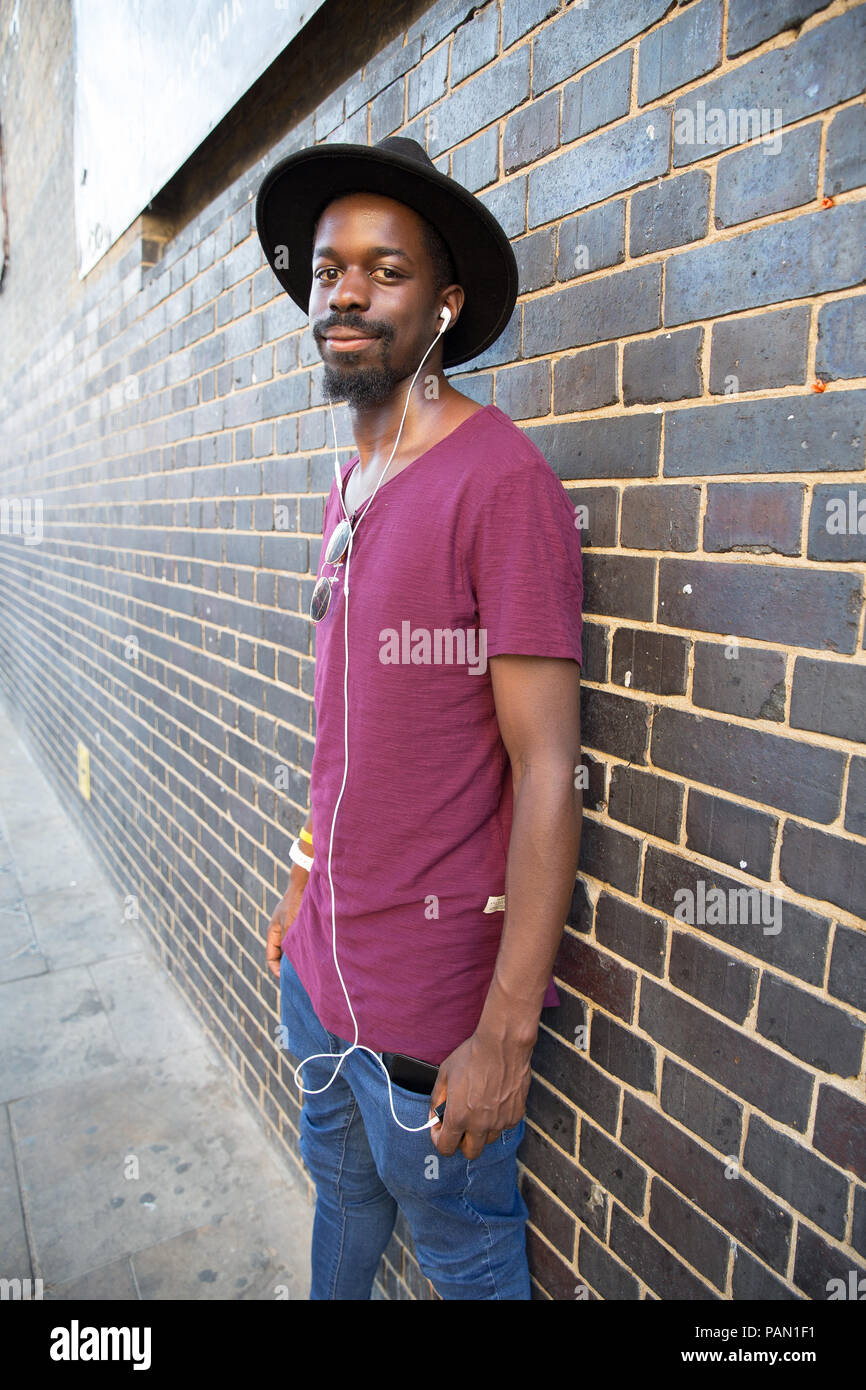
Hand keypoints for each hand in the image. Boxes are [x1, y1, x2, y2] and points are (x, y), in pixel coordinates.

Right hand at [265, 874, 306, 977]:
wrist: (306, 882)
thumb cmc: (296, 902)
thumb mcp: (291, 924)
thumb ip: (289, 942)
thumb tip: (291, 962)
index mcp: (274, 932)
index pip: (271, 958)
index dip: (276, 970)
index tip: (285, 979)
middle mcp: (282, 931)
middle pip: (282, 955)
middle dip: (288, 967)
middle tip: (299, 978)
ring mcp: (291, 927)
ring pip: (293, 949)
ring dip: (299, 958)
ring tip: (310, 968)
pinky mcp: (302, 924)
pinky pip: (302, 942)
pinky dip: (306, 949)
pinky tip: (317, 954)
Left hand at [428, 1029, 532, 1159]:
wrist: (502, 1044)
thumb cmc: (472, 1056)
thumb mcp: (445, 1074)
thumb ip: (437, 1099)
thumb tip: (435, 1115)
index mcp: (458, 1116)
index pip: (446, 1148)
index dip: (439, 1140)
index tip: (440, 1130)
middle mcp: (479, 1124)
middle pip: (470, 1152)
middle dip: (462, 1142)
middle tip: (460, 1126)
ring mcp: (500, 1121)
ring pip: (488, 1139)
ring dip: (480, 1131)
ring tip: (478, 1110)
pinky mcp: (515, 1115)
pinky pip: (503, 1126)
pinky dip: (497, 1120)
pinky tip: (494, 1101)